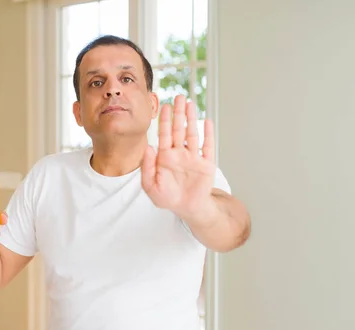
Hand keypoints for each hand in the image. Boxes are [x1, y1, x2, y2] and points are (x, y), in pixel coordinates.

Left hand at [141, 95, 216, 223]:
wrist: (187, 208)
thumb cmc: (168, 198)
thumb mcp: (151, 185)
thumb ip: (147, 167)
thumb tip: (148, 147)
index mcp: (165, 157)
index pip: (164, 135)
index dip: (164, 120)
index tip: (163, 106)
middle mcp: (179, 154)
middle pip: (179, 129)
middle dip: (178, 113)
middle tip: (178, 97)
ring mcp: (193, 157)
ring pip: (192, 133)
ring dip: (191, 119)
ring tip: (190, 103)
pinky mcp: (206, 164)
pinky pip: (207, 147)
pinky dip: (207, 134)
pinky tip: (206, 121)